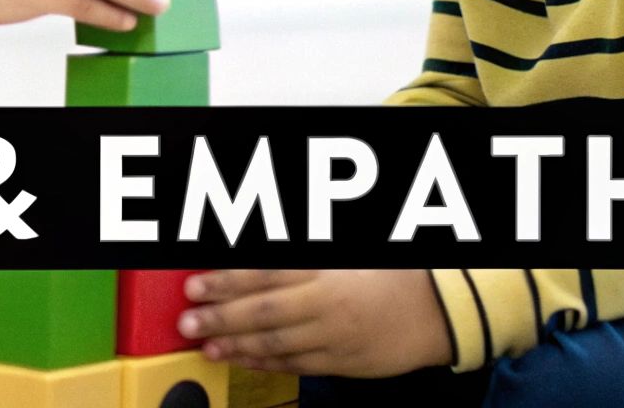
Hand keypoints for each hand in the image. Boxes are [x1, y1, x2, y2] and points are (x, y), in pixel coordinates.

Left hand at [178, 269, 452, 376]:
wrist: (436, 310)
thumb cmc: (386, 275)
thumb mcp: (342, 258)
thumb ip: (298, 262)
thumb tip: (252, 265)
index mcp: (324, 272)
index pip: (263, 275)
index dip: (225, 282)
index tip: (194, 286)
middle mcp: (325, 305)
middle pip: (262, 311)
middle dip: (220, 317)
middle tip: (187, 320)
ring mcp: (334, 337)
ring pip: (276, 343)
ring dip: (236, 345)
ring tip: (206, 346)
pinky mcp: (342, 363)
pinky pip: (296, 365)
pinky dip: (265, 364)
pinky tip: (242, 360)